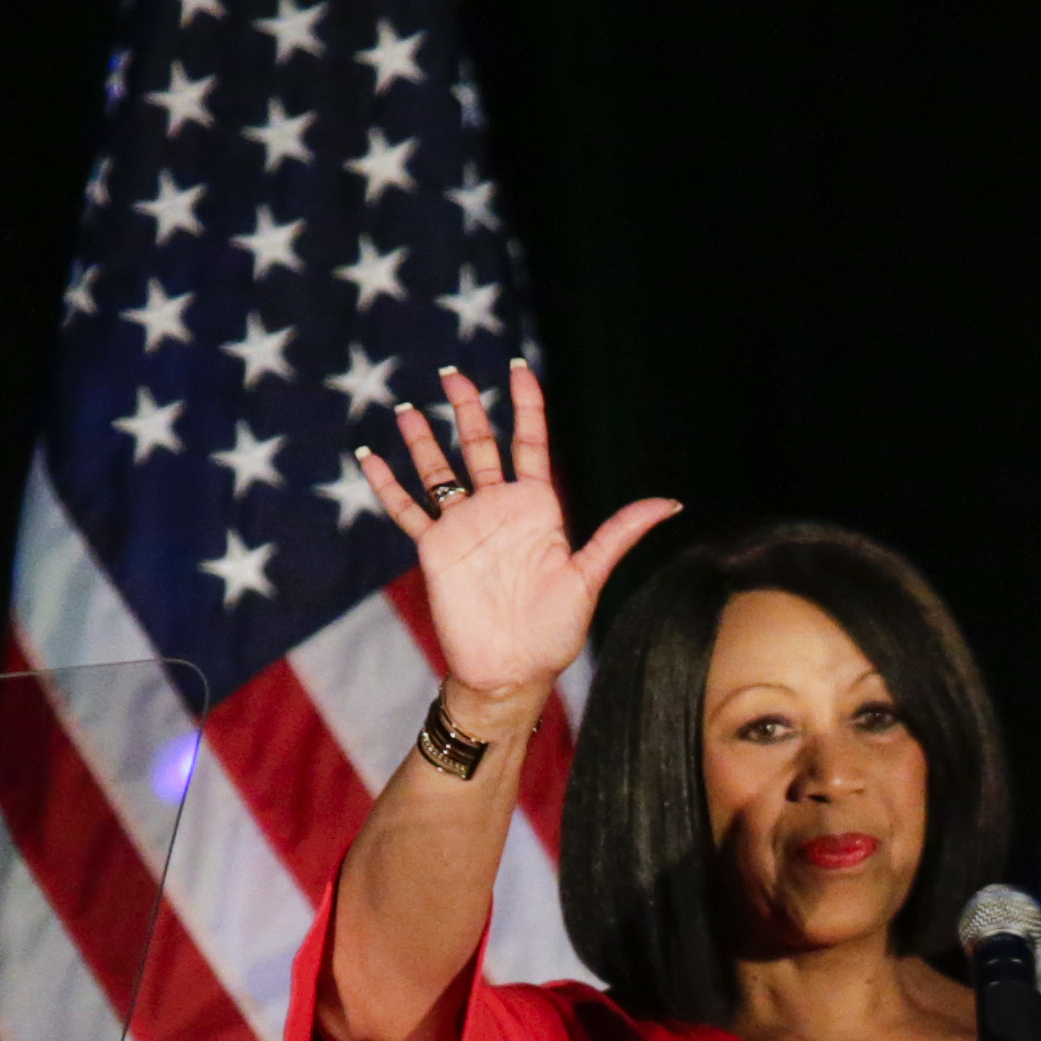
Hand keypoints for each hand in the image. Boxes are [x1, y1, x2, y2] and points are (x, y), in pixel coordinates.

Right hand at [357, 359, 676, 711]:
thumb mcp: (590, 577)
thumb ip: (620, 533)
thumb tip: (671, 503)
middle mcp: (498, 510)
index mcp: (538, 509)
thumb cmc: (554, 631)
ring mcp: (464, 527)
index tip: (519, 370)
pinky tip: (369, 457)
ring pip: (439, 471)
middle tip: (452, 372)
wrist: (511, 671)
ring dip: (424, 440)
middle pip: (480, 446)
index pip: (530, 444)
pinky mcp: (435, 550)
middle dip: (468, 408)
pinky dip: (387, 485)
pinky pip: (405, 510)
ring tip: (408, 408)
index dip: (526, 407)